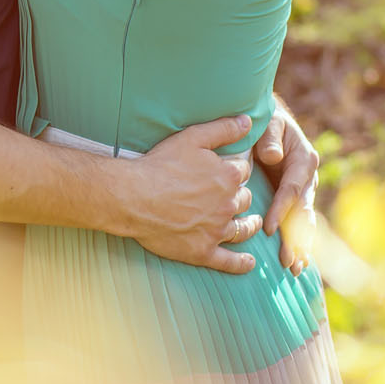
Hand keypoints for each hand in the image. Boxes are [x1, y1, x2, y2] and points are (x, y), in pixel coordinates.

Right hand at [117, 115, 260, 274]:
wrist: (133, 196)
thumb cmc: (159, 165)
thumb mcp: (191, 138)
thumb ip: (223, 129)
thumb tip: (248, 120)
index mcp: (227, 176)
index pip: (242, 172)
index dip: (236, 170)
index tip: (231, 170)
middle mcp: (227, 204)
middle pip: (244, 200)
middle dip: (241, 196)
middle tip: (234, 196)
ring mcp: (216, 230)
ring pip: (243, 229)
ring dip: (250, 226)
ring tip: (251, 224)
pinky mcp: (203, 251)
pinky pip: (229, 261)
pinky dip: (241, 263)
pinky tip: (248, 262)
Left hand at [255, 101, 320, 274]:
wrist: (270, 121)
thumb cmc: (266, 121)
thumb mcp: (268, 123)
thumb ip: (269, 138)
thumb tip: (272, 157)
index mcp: (304, 159)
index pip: (291, 189)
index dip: (281, 209)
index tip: (267, 227)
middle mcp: (308, 178)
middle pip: (302, 212)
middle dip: (295, 238)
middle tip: (288, 261)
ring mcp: (304, 190)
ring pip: (304, 222)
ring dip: (301, 246)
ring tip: (295, 269)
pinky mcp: (296, 199)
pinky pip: (299, 223)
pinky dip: (299, 242)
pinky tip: (298, 262)